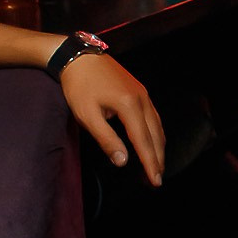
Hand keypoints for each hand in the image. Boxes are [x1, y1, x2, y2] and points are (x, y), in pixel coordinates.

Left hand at [59, 53, 165, 184]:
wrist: (79, 56)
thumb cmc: (79, 86)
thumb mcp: (87, 115)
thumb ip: (106, 139)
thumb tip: (123, 161)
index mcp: (129, 106)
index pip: (144, 142)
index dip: (150, 163)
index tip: (155, 181)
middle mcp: (142, 99)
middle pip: (156, 135)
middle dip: (157, 159)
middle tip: (156, 180)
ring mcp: (143, 94)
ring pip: (158, 126)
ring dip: (158, 147)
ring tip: (155, 165)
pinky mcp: (140, 90)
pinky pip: (154, 116)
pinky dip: (155, 133)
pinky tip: (152, 141)